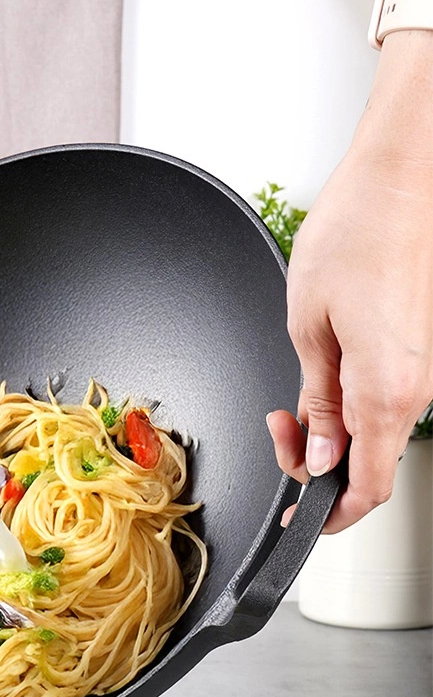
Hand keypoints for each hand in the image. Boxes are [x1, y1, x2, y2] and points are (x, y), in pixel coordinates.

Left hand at [268, 32, 432, 533]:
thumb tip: (320, 454)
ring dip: (328, 436)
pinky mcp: (414, 352)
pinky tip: (317, 383)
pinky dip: (344, 410)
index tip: (295, 522)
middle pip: (369, 467)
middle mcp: (413, 389)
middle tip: (278, 435)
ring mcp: (418, 371)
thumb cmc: (357, 232)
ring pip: (373, 435)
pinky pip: (380, 403)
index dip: (327, 518)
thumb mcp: (308, 327)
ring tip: (288, 407)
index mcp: (386, 392)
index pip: (365, 488)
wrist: (404, 174)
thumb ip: (318, 402)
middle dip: (316, 469)